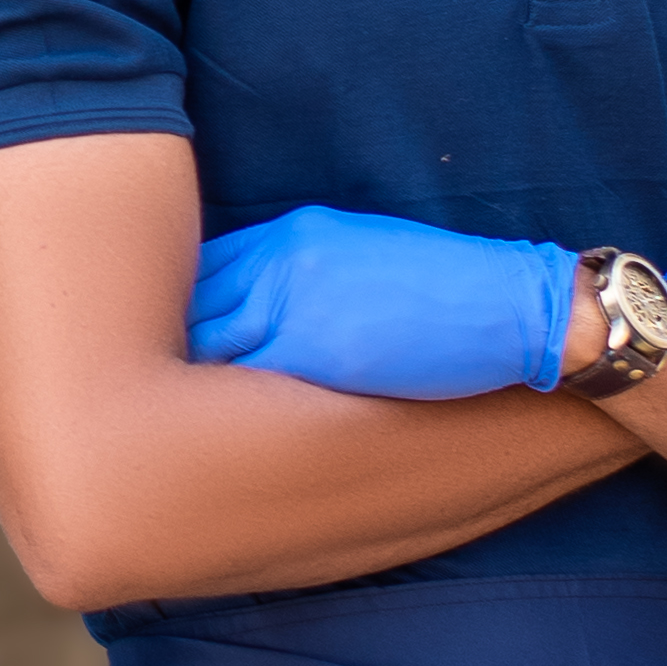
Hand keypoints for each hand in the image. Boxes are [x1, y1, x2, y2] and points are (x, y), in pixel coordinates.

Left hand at [186, 204, 576, 399]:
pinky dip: (222, 404)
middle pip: (191, 305)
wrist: (513, 308)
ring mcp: (289, 303)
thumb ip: (297, 275)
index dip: (184, 310)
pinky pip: (240, 379)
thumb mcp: (358, 255)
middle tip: (153, 385)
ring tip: (171, 417)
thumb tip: (250, 311)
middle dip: (170, 344)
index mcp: (290, 236)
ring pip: (204, 343)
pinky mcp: (309, 349)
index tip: (171, 341)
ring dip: (188, 377)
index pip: (204, 270)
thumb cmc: (444, 292)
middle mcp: (279, 261)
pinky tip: (215, 430)